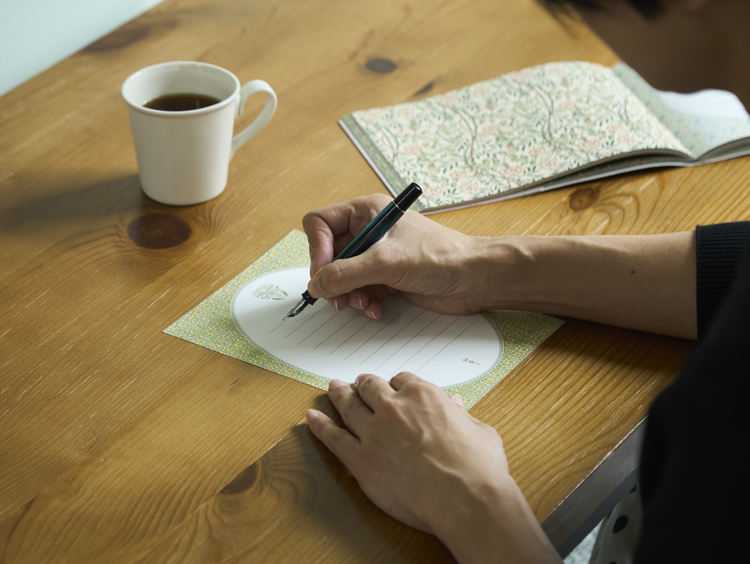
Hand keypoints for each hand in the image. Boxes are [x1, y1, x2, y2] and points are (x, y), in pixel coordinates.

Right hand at [302, 194, 485, 318]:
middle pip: (328, 255)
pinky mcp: (386, 278)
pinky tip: (377, 308)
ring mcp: (377, 256)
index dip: (317, 249)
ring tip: (364, 303)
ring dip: (348, 294)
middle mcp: (368, 231)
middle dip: (333, 279)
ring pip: (341, 277)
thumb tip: (317, 284)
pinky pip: (358, 291)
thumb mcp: (386, 262)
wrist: (474, 279)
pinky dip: (363, 302)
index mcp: (366, 212)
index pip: (320, 224)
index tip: (325, 273)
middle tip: (339, 298)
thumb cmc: (440, 256)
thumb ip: (346, 273)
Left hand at [307, 374, 560, 563]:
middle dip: (363, 384)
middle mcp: (394, 408)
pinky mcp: (361, 460)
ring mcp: (374, 433)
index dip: (396, 384)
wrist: (466, 500)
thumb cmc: (479, 468)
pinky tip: (312, 418)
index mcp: (423, 396)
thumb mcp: (479, 431)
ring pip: (349, 406)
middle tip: (357, 384)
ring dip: (339, 395)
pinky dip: (320, 426)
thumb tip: (457, 407)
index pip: (402, 380)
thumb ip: (462, 416)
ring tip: (333, 388)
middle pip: (370, 388)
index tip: (393, 388)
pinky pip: (333, 437)